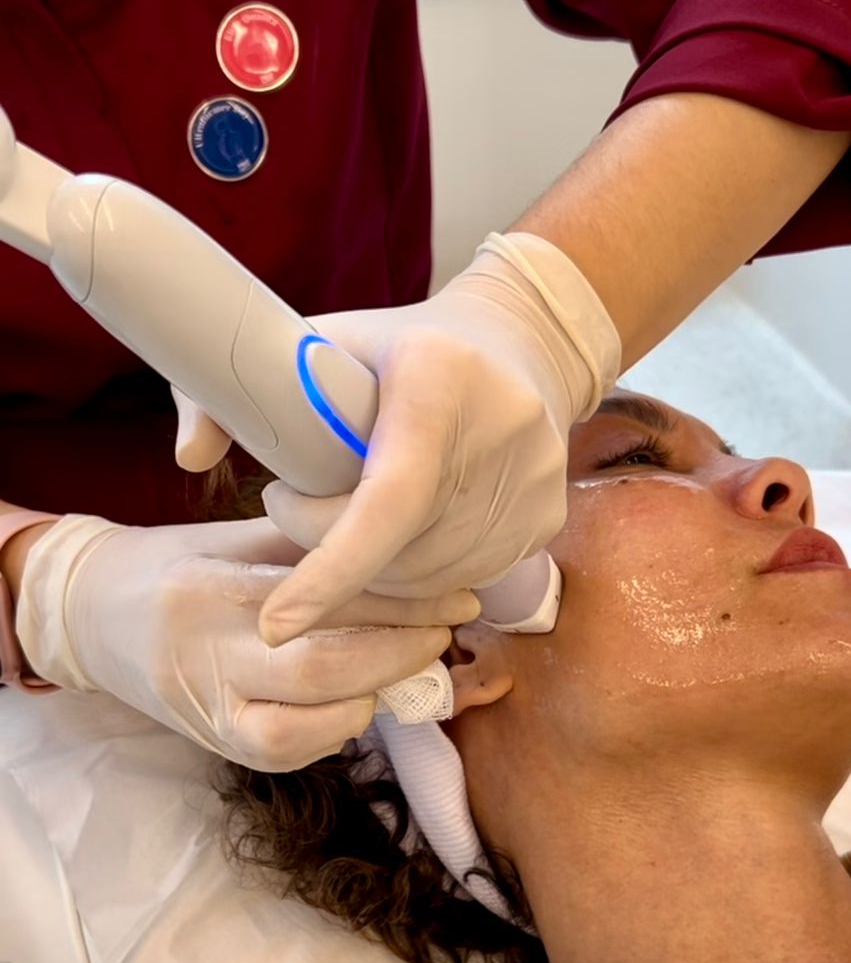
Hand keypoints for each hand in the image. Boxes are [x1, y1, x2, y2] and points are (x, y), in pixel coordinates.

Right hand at [15, 514, 478, 771]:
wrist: (89, 613)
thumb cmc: (178, 563)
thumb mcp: (238, 534)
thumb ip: (311, 547)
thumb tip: (406, 555)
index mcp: (219, 582)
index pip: (327, 593)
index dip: (404, 599)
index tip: (456, 595)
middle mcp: (207, 647)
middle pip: (323, 663)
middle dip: (401, 651)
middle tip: (446, 634)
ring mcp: (203, 702)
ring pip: (300, 722)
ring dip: (371, 699)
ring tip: (410, 671)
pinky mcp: (207, 739)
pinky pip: (278, 752)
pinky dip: (332, 734)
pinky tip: (359, 707)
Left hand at [258, 232, 619, 641]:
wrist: (518, 338)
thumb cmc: (394, 346)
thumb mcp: (313, 343)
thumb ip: (231, 392)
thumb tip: (189, 456)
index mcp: (439, 376)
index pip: (388, 500)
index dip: (329, 570)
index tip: (275, 624)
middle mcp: (503, 426)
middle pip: (402, 548)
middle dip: (330, 556)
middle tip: (296, 511)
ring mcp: (535, 476)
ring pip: (434, 577)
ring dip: (375, 572)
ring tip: (346, 518)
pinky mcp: (549, 513)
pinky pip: (468, 577)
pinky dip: (422, 574)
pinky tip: (401, 533)